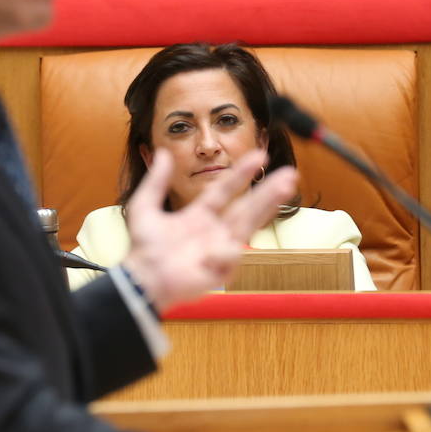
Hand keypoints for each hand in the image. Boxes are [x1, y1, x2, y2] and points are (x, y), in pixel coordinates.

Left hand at [122, 148, 296, 310]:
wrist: (140, 279)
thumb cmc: (143, 249)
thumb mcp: (144, 207)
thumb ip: (155, 181)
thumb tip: (163, 152)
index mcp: (200, 215)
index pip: (226, 190)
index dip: (241, 173)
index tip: (259, 155)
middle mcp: (215, 231)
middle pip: (247, 207)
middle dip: (268, 191)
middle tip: (289, 174)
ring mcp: (220, 249)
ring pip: (249, 224)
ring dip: (267, 206)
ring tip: (285, 188)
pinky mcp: (220, 270)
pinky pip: (229, 257)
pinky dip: (222, 254)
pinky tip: (208, 256)